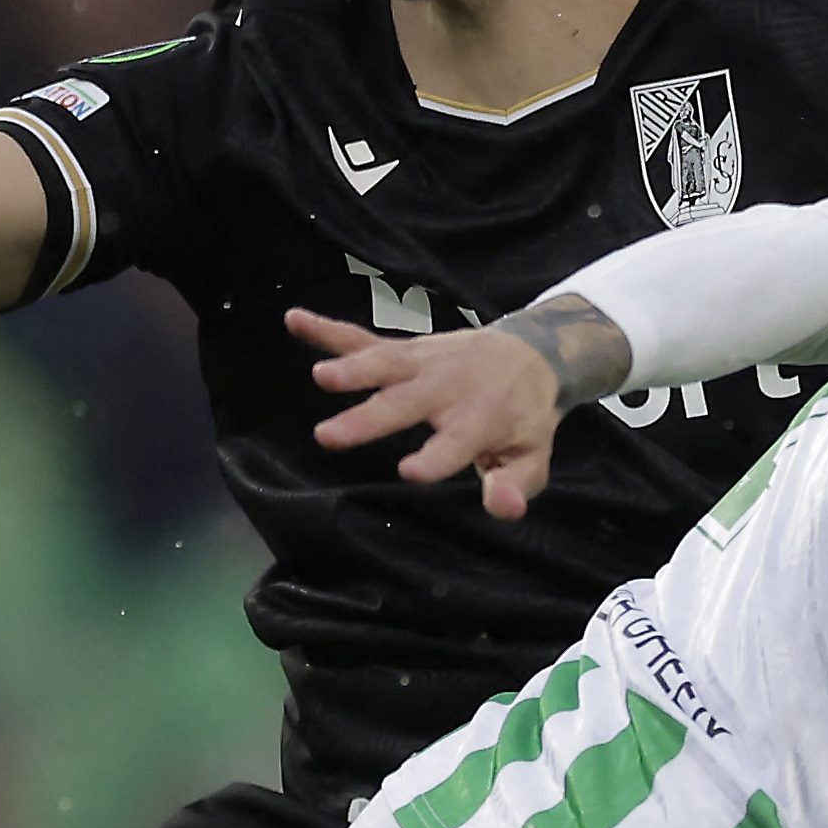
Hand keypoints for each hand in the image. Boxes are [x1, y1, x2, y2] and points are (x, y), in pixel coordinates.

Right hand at [290, 301, 602, 518]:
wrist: (529, 354)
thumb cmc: (524, 419)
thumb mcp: (533, 458)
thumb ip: (516, 485)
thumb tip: (504, 506)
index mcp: (481, 419)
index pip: (457, 443)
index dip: (437, 458)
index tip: (412, 472)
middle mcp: (448, 388)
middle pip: (405, 405)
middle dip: (368, 420)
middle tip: (327, 437)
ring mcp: (422, 364)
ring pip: (384, 364)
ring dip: (352, 369)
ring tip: (320, 377)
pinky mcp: (404, 351)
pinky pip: (362, 339)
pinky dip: (328, 330)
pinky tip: (295, 320)